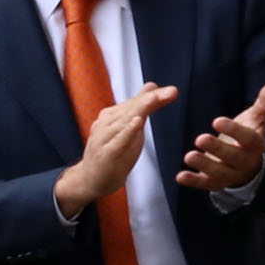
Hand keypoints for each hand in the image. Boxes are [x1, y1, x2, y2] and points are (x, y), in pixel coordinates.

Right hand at [55, 81, 178, 218]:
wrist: (91, 179)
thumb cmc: (113, 151)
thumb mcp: (130, 129)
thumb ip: (141, 108)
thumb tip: (152, 85)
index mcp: (112, 116)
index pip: (136, 103)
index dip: (155, 96)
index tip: (173, 91)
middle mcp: (105, 124)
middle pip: (132, 109)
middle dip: (151, 99)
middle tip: (172, 92)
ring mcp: (103, 138)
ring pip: (124, 121)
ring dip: (141, 109)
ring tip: (155, 99)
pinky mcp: (105, 154)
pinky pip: (118, 141)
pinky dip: (127, 131)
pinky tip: (137, 122)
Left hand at [174, 81, 264, 192]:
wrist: (248, 165)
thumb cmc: (248, 137)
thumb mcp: (256, 120)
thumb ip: (263, 104)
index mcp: (256, 145)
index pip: (247, 138)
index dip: (234, 130)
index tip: (217, 120)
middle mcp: (245, 162)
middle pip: (232, 156)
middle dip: (217, 148)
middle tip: (200, 138)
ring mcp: (231, 174)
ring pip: (219, 172)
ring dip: (204, 165)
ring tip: (188, 156)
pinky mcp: (216, 182)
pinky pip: (205, 184)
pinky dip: (193, 181)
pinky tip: (180, 176)